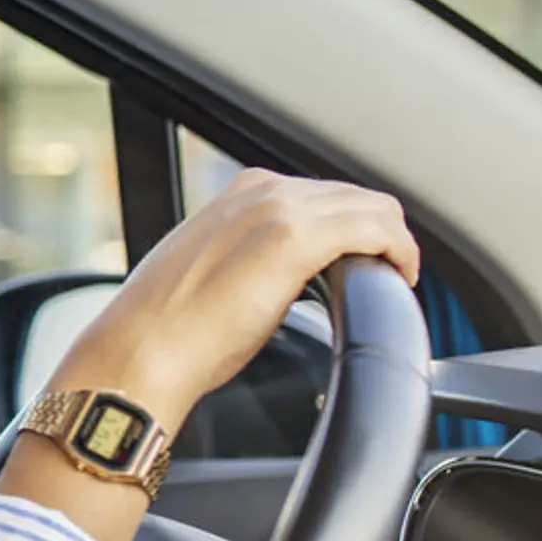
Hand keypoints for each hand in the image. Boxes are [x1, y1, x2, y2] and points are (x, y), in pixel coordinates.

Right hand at [52, 169, 422, 423]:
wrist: (142, 350)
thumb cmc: (167, 327)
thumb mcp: (213, 270)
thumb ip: (250, 256)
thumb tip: (277, 278)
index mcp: (240, 193)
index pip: (324, 194)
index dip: (354, 228)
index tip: (360, 262)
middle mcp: (261, 190)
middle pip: (356, 196)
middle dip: (379, 233)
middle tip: (383, 277)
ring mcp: (279, 210)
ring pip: (374, 207)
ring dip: (392, 242)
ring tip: (391, 280)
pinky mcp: (296, 240)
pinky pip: (378, 230)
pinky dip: (399, 253)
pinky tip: (398, 280)